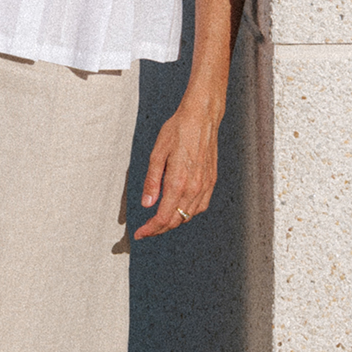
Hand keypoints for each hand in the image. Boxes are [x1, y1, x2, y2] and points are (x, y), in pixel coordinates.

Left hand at [133, 103, 218, 240]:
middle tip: (146, 229)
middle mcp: (194, 187)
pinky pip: (201, 206)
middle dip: (159, 229)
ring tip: (160, 220)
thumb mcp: (157, 153)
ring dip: (174, 222)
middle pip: (176, 220)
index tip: (139, 234)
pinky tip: (180, 208)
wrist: (201, 117)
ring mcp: (205, 185)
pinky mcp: (212, 181)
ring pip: (189, 216)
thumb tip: (146, 204)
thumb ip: (152, 182)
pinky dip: (189, 213)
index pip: (163, 217)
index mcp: (178, 181)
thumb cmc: (177, 130)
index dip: (150, 229)